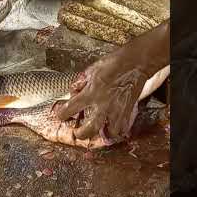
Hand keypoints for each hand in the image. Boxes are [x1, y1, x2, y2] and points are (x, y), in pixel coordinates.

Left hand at [56, 22, 169, 140]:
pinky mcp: (128, 111)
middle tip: (78, 133)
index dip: (62, 114)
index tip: (61, 115)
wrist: (135, 62)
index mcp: (91, 92)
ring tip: (98, 130)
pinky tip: (113, 127)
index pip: (70, 108)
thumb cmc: (114, 63)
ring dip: (103, 133)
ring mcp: (117, 109)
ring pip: (109, 132)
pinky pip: (123, 127)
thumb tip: (74, 93)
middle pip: (89, 129)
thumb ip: (81, 84)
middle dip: (81, 134)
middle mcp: (103, 104)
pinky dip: (117, 130)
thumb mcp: (91, 70)